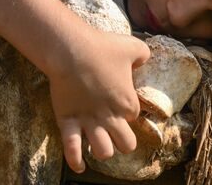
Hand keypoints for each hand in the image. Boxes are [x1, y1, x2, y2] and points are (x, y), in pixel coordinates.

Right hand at [46, 29, 149, 172]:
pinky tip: (80, 165)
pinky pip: (72, 149)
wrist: (70, 49)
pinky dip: (76, 161)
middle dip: (122, 139)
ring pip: (103, 152)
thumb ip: (144, 55)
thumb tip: (143, 61)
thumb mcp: (133, 46)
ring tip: (98, 140)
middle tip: (115, 129)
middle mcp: (110, 117)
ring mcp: (88, 122)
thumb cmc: (101, 47)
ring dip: (103, 149)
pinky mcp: (68, 121)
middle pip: (126, 144)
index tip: (119, 102)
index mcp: (127, 102)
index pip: (134, 117)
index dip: (127, 111)